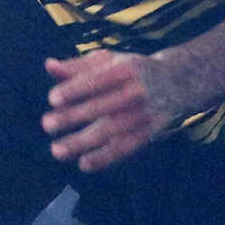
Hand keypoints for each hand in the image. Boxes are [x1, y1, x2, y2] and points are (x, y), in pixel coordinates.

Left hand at [42, 51, 180, 172]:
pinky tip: (84, 164)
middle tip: (47, 125)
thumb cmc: (131, 69)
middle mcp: (137, 91)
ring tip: (57, 150)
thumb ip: (78, 66)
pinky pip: (126, 147)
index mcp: (126, 69)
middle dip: (73, 117)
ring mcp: (145, 114)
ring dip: (83, 142)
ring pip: (111, 131)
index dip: (75, 90)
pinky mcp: (150, 132)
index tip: (53, 99)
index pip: (98, 80)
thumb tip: (49, 66)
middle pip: (102, 107)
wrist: (176, 81)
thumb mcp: (109, 61)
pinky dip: (105, 158)